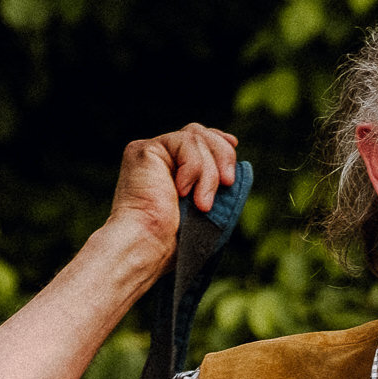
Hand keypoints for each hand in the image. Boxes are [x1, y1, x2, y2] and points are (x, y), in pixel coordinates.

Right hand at [91, 123, 240, 275]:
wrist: (149, 245)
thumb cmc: (175, 240)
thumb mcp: (206, 206)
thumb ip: (215, 180)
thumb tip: (233, 157)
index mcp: (172, 170)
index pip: (199, 139)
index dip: (219, 140)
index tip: (234, 146)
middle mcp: (160, 158)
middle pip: (200, 132)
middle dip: (222, 154)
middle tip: (228, 183)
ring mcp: (151, 153)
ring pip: (196, 138)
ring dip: (208, 173)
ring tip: (202, 204)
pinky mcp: (143, 150)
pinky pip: (184, 141)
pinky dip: (193, 167)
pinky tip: (182, 191)